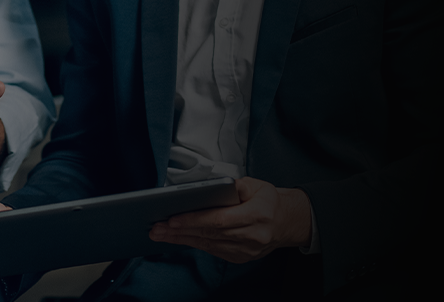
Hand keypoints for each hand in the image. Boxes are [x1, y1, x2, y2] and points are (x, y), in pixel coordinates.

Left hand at [148, 177, 312, 263]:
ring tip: (161, 233)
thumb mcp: (257, 185)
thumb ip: (237, 185)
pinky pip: (213, 251)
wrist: (286, 221)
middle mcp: (253, 236)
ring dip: (182, 239)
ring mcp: (247, 250)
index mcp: (257, 215)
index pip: (220, 220)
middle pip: (210, 234)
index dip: (195, 220)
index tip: (174, 219)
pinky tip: (178, 238)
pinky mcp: (241, 257)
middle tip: (157, 228)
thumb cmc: (268, 200)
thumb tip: (216, 186)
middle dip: (181, 231)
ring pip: (209, 245)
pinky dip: (194, 244)